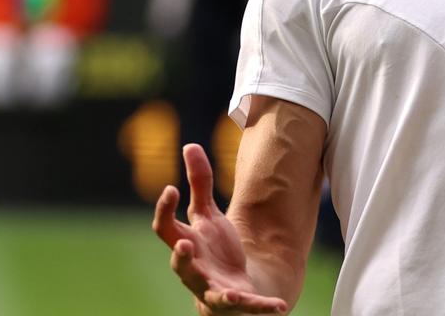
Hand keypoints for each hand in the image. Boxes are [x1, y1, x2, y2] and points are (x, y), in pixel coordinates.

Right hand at [153, 144, 288, 314]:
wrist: (230, 289)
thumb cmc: (213, 249)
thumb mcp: (208, 216)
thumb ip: (199, 184)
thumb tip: (189, 145)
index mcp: (186, 243)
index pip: (165, 227)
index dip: (164, 209)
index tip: (170, 187)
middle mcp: (192, 268)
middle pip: (180, 263)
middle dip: (180, 256)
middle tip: (184, 244)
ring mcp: (210, 289)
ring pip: (207, 292)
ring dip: (216, 293)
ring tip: (226, 295)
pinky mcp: (234, 303)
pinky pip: (247, 306)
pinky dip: (263, 308)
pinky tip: (280, 307)